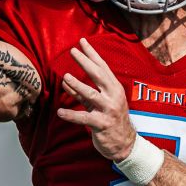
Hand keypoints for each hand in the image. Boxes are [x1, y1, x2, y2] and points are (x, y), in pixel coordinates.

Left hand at [56, 38, 136, 163]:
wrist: (125, 144)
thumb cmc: (110, 120)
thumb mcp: (97, 103)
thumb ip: (82, 93)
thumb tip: (65, 82)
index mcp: (114, 88)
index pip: (102, 67)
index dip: (92, 54)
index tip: (82, 41)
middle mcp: (113, 96)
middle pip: (98, 76)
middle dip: (85, 62)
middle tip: (72, 51)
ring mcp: (108, 110)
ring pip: (91, 95)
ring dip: (78, 85)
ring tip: (65, 76)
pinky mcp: (102, 124)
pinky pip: (84, 118)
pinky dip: (71, 115)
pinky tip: (60, 112)